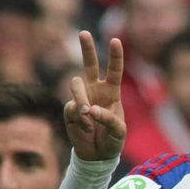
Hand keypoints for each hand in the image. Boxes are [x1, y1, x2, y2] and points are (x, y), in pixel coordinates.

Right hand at [64, 31, 125, 160]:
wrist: (98, 156)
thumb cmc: (113, 140)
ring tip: (87, 113)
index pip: (114, 70)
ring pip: (75, 83)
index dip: (115, 55)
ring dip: (81, 97)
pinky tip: (88, 129)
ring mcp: (81, 99)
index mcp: (111, 92)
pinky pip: (72, 108)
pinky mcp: (70, 111)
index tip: (116, 40)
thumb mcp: (118, 132)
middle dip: (87, 48)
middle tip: (84, 33)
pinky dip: (81, 119)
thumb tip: (90, 109)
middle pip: (89, 65)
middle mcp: (95, 91)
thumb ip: (108, 118)